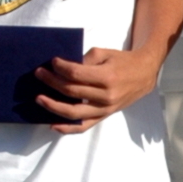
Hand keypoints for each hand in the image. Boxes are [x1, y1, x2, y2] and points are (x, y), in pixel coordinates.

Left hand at [34, 46, 159, 132]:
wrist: (144, 74)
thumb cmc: (123, 61)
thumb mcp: (105, 53)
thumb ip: (84, 60)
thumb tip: (64, 69)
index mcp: (106, 77)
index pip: (76, 73)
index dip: (60, 67)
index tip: (52, 62)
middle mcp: (105, 95)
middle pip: (71, 91)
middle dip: (52, 82)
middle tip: (39, 74)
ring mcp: (105, 109)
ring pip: (74, 113)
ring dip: (54, 107)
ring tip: (39, 99)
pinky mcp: (105, 116)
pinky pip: (84, 126)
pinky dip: (68, 128)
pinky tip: (53, 124)